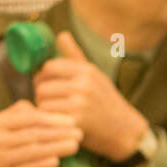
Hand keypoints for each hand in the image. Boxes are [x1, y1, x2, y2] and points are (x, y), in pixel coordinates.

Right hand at [0, 99, 82, 166]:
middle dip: (60, 134)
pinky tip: (57, 162)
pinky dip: (43, 166)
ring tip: (75, 146)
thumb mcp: (1, 123)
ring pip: (33, 152)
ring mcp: (1, 160)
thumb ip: (21, 112)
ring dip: (56, 148)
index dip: (53, 119)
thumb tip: (48, 109)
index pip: (30, 118)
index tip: (72, 121)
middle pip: (34, 135)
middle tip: (80, 134)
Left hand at [32, 31, 148, 162]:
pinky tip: (56, 123)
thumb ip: (75, 56)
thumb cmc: (107, 102)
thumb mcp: (95, 76)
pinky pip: (49, 117)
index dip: (41, 76)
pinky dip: (48, 121)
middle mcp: (83, 84)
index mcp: (86, 70)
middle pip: (42, 86)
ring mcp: (80, 103)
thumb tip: (61, 35)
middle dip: (41, 95)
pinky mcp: (76, 121)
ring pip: (43, 102)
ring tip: (53, 113)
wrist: (126, 131)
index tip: (45, 84)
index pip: (49, 67)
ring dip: (43, 109)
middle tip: (48, 103)